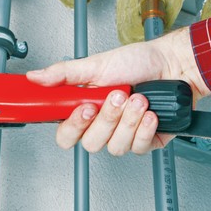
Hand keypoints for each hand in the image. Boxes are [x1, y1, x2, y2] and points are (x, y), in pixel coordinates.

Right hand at [26, 27, 210, 155]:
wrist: (175, 64)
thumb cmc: (139, 62)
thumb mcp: (97, 64)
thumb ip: (64, 74)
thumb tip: (35, 77)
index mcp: (85, 108)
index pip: (65, 133)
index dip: (73, 126)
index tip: (85, 108)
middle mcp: (102, 125)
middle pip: (90, 143)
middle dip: (108, 119)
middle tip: (118, 96)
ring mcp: (123, 135)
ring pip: (115, 147)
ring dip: (129, 121)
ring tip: (139, 99)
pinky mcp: (145, 141)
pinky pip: (138, 148)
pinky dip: (145, 128)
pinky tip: (150, 113)